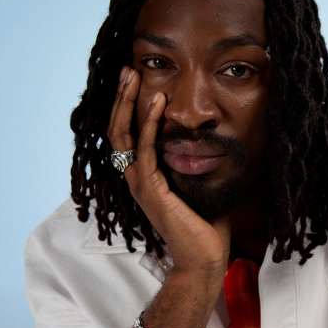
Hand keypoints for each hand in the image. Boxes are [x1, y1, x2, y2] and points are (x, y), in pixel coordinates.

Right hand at [107, 66, 231, 277]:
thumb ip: (195, 161)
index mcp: (144, 176)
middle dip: (121, 98)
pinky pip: (145, 150)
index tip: (135, 82)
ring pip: (123, 136)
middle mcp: (136, 178)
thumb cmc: (205, 225)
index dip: (128, 108)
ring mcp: (140, 184)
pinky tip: (157, 103)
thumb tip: (210, 138)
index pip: (128, 136)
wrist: (204, 258)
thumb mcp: (198, 183)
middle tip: (127, 70)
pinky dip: (150, 124)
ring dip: (128, 103)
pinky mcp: (152, 189)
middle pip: (118, 131)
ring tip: (133, 76)